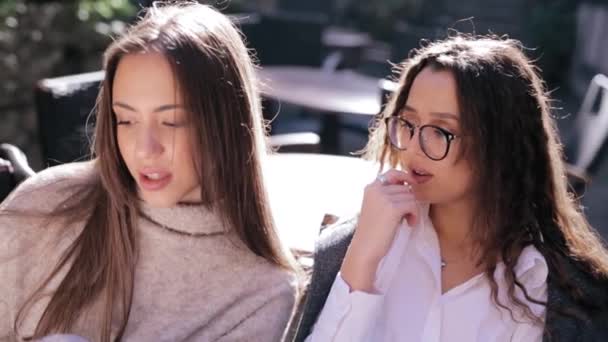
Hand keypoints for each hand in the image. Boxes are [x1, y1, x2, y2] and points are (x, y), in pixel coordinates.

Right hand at [340, 169, 418, 291]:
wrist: (365, 248)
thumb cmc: (373, 231)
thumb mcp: (377, 207)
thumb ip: (388, 195)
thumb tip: (410, 186)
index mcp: (371, 187)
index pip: (392, 173)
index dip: (405, 178)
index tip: (412, 187)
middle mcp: (376, 189)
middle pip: (405, 187)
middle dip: (409, 200)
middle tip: (407, 216)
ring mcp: (384, 197)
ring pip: (410, 196)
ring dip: (413, 209)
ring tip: (408, 221)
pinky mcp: (392, 208)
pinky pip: (413, 205)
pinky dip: (414, 215)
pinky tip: (410, 224)